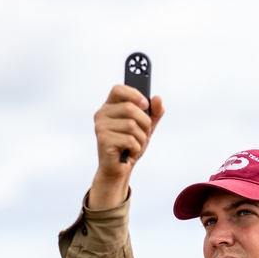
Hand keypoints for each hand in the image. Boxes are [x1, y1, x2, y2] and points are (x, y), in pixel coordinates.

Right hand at [89, 85, 164, 208]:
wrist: (119, 168)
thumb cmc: (129, 145)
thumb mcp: (146, 127)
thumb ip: (154, 113)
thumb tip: (157, 98)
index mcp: (110, 106)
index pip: (118, 89)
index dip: (134, 94)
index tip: (145, 104)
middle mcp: (102, 114)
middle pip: (130, 108)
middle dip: (145, 122)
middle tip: (144, 133)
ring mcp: (101, 127)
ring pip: (132, 125)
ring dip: (141, 138)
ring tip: (135, 144)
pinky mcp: (103, 140)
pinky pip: (129, 139)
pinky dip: (136, 147)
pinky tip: (129, 151)